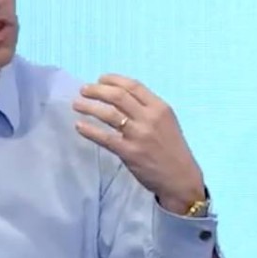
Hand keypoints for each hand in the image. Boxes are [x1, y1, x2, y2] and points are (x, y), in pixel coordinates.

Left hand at [72, 74, 204, 213]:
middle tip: (83, 90)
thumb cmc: (171, 148)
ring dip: (89, 107)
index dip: (113, 80)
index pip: (133, 86)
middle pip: (118, 96)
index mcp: (160, 108)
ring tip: (76, 104)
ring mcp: (139, 135)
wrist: (180, 178)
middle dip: (97, 90)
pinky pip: (105, 138)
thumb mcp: (166, 122)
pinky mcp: (130, 152)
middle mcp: (150, 118)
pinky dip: (89, 130)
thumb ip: (146, 109)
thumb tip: (118, 95)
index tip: (99, 79)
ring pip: (109, 114)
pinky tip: (79, 126)